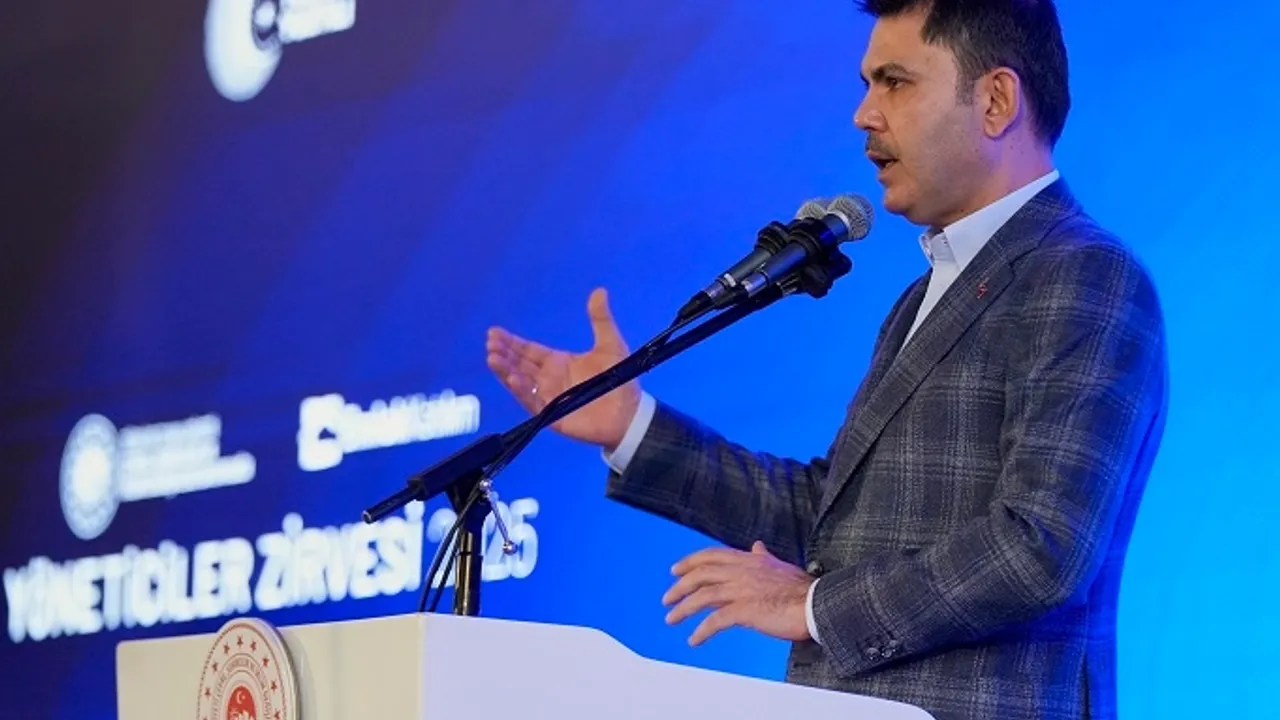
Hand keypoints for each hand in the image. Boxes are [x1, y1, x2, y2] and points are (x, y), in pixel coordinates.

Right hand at [486, 287, 640, 450]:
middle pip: (520, 365)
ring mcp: (549, 397)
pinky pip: (533, 402)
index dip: (512, 342)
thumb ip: (601, 320)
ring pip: (521, 383)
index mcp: (558, 362)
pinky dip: (522, 391)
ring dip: (506, 371)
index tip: (494, 332)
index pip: (529, 350)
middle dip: (504, 354)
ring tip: (493, 359)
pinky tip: (513, 379)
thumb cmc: (619, 379)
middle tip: (490, 344)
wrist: (631, 412)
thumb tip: (600, 291)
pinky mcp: (553, 416)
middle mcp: (549, 379)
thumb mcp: (610, 344)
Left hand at [663, 541, 812, 645]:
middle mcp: (742, 571)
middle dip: (680, 586)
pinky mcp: (745, 610)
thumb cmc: (803, 589)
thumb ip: (763, 557)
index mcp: (749, 559)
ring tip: (671, 618)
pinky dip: (701, 630)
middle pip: (701, 574)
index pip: (712, 555)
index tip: (675, 569)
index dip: (690, 562)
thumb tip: (756, 546)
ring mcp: (742, 590)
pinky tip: (694, 639)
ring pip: (702, 596)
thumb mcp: (780, 565)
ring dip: (683, 608)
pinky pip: (715, 620)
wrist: (816, 604)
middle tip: (667, 597)